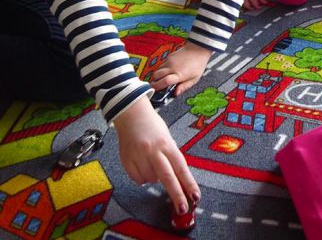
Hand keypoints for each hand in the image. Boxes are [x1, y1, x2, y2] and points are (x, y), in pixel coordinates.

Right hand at [114, 96, 199, 212]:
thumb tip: (177, 179)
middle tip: (183, 208)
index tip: (195, 197)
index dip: (188, 183)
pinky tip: (141, 163)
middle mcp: (153, 150)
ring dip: (154, 177)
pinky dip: (142, 176)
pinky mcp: (127, 161)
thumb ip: (171, 157)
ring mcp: (139, 156)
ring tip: (151, 161)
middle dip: (176, 195)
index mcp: (166, 144)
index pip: (180, 167)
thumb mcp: (167, 137)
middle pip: (167, 177)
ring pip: (150, 179)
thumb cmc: (152, 125)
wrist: (130, 114)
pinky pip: (138, 179)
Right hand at [150, 42, 211, 95]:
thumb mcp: (195, 79)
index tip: (154, 91)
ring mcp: (169, 61)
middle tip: (155, 87)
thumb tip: (176, 94)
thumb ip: (184, 86)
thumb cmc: (198, 64)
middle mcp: (172, 67)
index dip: (157, 87)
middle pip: (156, 76)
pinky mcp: (169, 57)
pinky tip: (167, 72)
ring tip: (161, 80)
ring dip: (157, 76)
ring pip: (157, 70)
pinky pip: (161, 65)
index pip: (165, 81)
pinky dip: (161, 70)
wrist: (198, 49)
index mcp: (179, 74)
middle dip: (153, 82)